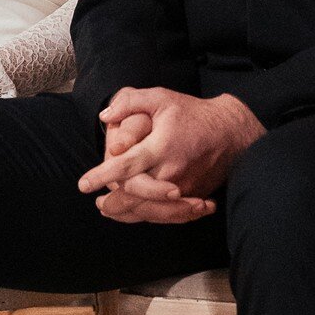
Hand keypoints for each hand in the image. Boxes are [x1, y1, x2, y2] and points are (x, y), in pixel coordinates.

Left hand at [80, 87, 264, 205]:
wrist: (231, 132)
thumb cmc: (193, 113)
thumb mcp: (161, 97)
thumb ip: (130, 102)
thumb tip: (105, 116)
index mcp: (160, 147)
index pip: (125, 167)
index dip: (101, 175)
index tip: (83, 184)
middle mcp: (171, 172)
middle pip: (136, 196)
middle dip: (114, 202)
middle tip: (98, 202)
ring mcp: (183, 187)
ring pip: (151, 210)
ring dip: (128, 213)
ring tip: (110, 210)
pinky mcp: (192, 195)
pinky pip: (168, 214)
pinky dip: (150, 216)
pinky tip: (137, 213)